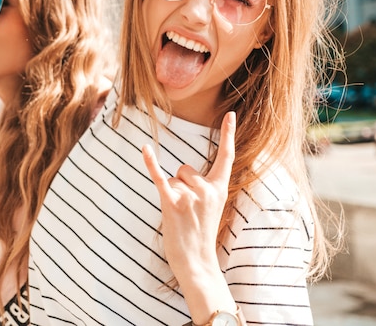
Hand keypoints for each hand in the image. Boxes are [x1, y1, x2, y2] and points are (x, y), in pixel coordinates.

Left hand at [142, 111, 235, 280]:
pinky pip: (159, 178)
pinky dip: (151, 163)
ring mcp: (190, 196)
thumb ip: (202, 187)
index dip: (228, 134)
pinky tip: (144, 149)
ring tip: (178, 216)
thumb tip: (182, 172)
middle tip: (186, 211)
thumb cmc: (200, 235)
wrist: (197, 263)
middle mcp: (207, 189)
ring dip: (170, 193)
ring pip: (172, 178)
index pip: (227, 156)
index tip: (231, 113)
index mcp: (219, 189)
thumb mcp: (211, 207)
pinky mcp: (172, 203)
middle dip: (180, 185)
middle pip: (184, 168)